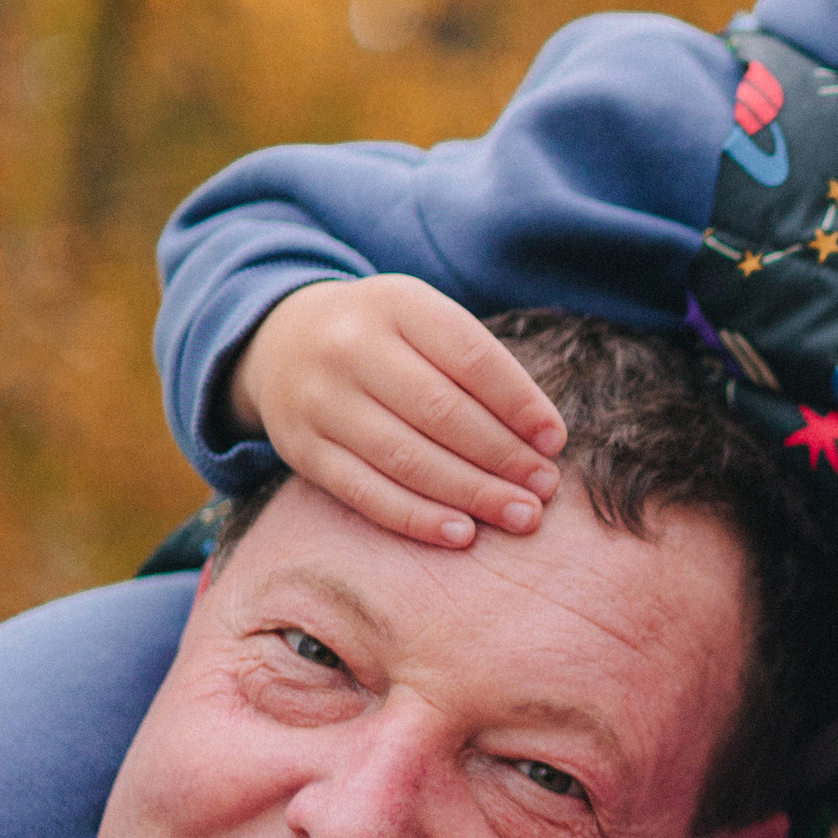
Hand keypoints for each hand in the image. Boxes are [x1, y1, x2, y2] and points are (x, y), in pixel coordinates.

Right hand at [230, 274, 566, 544]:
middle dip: (502, 456)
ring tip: (520, 515)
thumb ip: (476, 365)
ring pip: (405, 457)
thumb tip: (543, 438)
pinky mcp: (301, 448)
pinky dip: (417, 517)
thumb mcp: (424, 321)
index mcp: (396, 304)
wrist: (282, 341)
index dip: (519, 402)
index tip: (554, 441)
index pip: (470, 356)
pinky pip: (364, 491)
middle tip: (545, 488)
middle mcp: (351, 347)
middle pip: (440, 411)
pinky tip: (461, 534)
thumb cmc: (385, 338)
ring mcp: (321, 399)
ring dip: (471, 493)